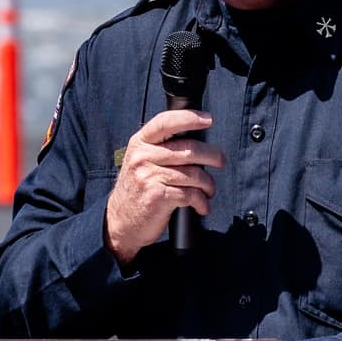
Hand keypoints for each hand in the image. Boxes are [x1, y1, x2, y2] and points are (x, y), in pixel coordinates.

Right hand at [104, 109, 223, 265]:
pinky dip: (202, 201)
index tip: (208, 119)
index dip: (189, 118)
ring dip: (208, 184)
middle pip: (189, 149)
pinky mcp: (157, 196)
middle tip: (221, 162)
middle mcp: (142, 157)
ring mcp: (149, 176)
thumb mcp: (141, 161)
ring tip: (209, 190)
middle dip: (212, 155)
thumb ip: (162, 148)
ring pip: (194, 174)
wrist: (120, 222)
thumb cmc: (138, 190)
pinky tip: (202, 206)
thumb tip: (199, 143)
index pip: (165, 122)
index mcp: (139, 143)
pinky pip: (191, 194)